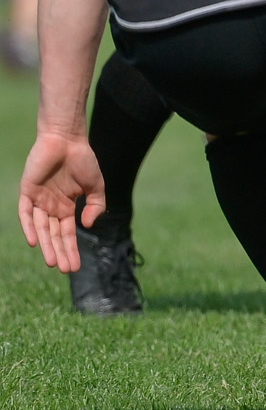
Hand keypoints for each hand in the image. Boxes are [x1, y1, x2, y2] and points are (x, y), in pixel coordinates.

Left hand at [18, 130, 103, 272]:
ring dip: (46, 245)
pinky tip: (34, 241)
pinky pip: (26, 213)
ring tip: (53, 262)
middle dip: (60, 252)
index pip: (67, 233)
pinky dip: (29, 227)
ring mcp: (39, 200)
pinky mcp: (27, 192)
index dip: (71, 249)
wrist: (67, 139)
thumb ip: (96, 205)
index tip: (76, 267)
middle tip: (65, 270)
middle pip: (54, 235)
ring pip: (41, 228)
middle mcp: (51, 206)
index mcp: (67, 206)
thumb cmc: (83, 160)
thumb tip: (88, 226)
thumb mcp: (96, 185)